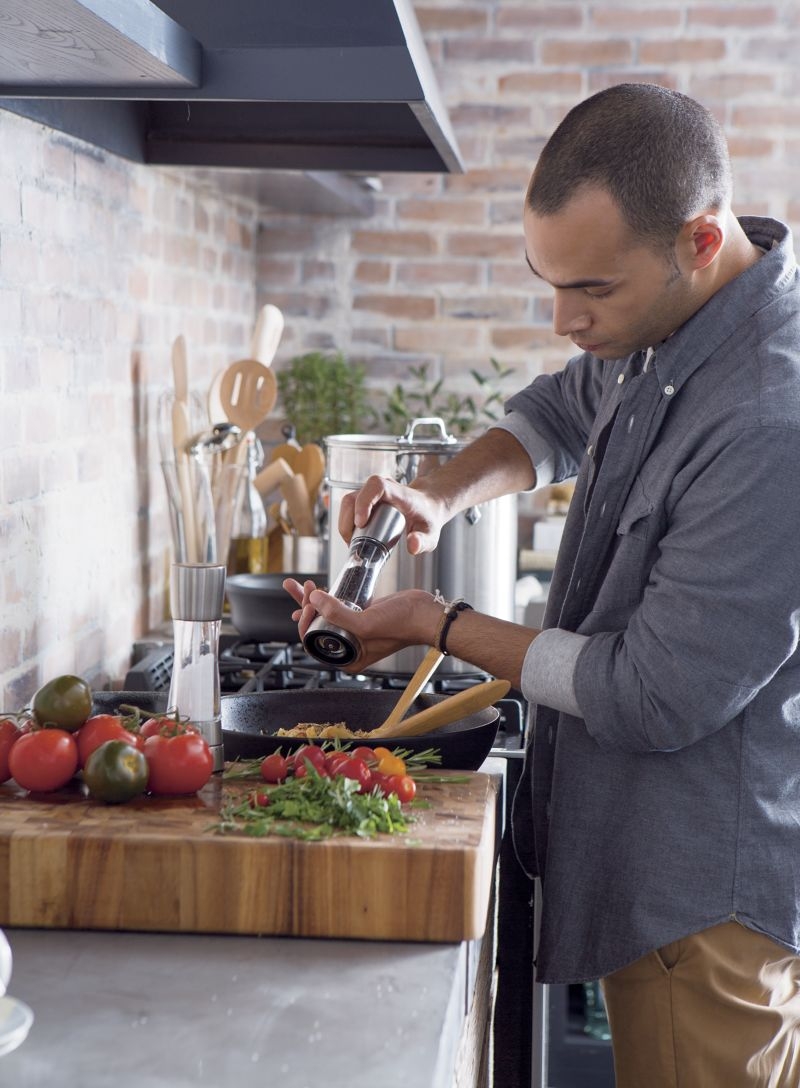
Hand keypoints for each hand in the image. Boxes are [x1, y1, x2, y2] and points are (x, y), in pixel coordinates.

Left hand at [283, 578, 440, 671]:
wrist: (425, 613)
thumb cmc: (403, 626)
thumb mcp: (366, 624)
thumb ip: (338, 615)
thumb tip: (315, 599)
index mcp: (348, 657)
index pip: (314, 642)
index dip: (306, 623)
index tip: (309, 605)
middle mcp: (349, 646)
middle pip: (316, 626)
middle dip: (305, 606)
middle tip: (303, 589)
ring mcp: (355, 629)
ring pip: (324, 614)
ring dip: (311, 600)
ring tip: (300, 585)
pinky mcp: (361, 614)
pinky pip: (338, 606)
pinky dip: (326, 597)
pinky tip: (315, 590)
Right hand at [338, 474, 446, 554]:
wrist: (428, 505)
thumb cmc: (428, 518)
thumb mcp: (431, 534)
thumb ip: (423, 541)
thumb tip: (412, 546)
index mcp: (399, 493)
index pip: (377, 486)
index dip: (364, 501)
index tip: (361, 522)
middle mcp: (383, 489)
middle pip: (356, 495)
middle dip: (348, 520)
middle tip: (353, 542)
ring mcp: (372, 493)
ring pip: (349, 501)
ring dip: (344, 522)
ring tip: (352, 542)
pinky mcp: (366, 498)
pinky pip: (349, 506)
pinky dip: (346, 521)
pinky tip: (352, 536)